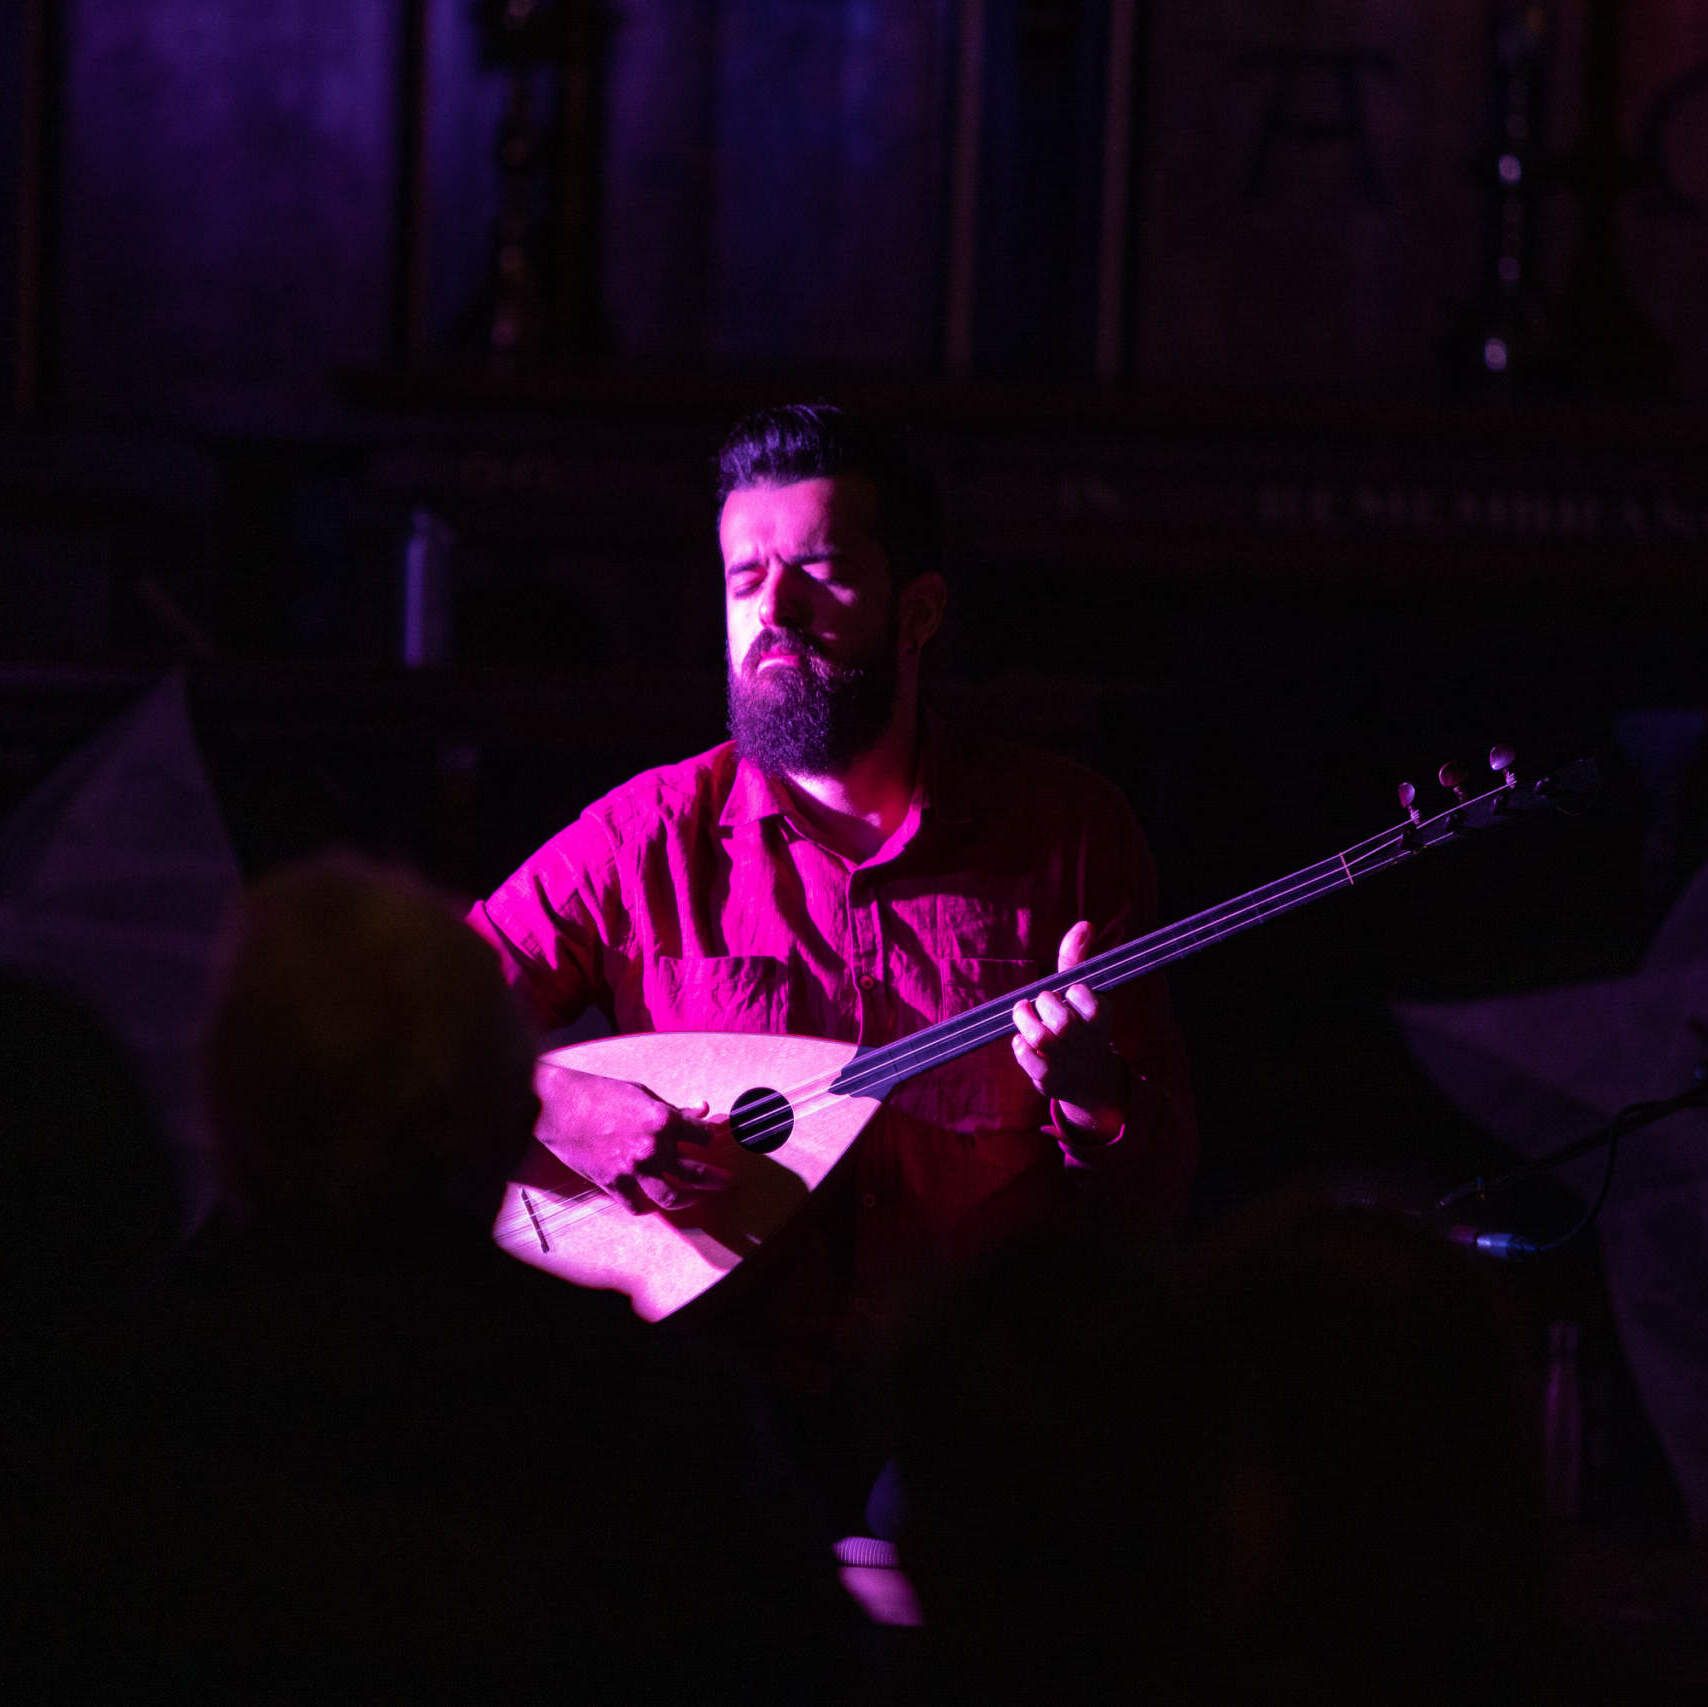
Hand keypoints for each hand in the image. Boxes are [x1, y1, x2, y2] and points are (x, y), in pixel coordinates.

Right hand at [533, 1061, 733, 1213]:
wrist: (561, 1106)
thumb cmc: (600, 1094)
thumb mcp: (644, 1094)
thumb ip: (674, 1108)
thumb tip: (703, 1108)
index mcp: (664, 1120)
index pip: (703, 1135)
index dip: (711, 1138)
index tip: (713, 1141)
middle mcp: (653, 1147)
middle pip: (696, 1172)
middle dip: (716, 1179)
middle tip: (725, 1181)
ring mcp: (633, 1169)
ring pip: (671, 1196)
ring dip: (689, 1199)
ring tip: (696, 1196)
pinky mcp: (613, 1183)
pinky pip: (636, 1205)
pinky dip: (645, 1205)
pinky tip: (651, 1201)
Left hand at [1011, 920, 1124, 1137]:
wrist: (1088, 1077)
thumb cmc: (1079, 1024)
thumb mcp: (1082, 992)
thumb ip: (1077, 959)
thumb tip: (1084, 925)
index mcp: (1101, 1018)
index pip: (1090, 1001)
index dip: (1074, 993)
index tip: (1070, 992)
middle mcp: (1088, 1042)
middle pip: (1061, 1019)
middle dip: (1044, 1003)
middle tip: (1042, 1003)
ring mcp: (1069, 1063)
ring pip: (1040, 1037)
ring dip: (1024, 1020)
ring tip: (1023, 1013)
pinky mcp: (1049, 1080)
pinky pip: (1027, 1058)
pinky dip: (1019, 1045)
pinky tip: (1023, 1041)